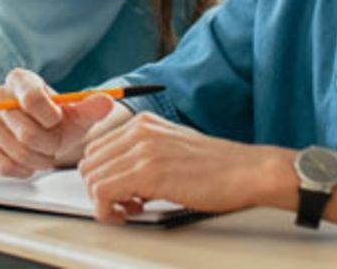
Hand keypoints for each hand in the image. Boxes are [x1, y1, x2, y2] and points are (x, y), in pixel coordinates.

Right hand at [0, 68, 127, 176]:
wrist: (41, 135)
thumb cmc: (58, 122)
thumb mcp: (78, 113)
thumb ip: (92, 107)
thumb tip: (106, 102)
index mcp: (20, 80)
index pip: (33, 99)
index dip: (51, 118)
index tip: (58, 121)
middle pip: (27, 133)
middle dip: (49, 145)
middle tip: (54, 144)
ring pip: (17, 152)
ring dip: (38, 159)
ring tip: (43, 153)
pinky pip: (2, 165)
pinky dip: (22, 169)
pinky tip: (28, 162)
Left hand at [78, 112, 295, 223]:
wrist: (247, 171)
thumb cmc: (218, 167)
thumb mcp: (173, 147)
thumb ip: (144, 153)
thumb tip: (119, 177)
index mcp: (143, 123)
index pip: (96, 149)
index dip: (102, 176)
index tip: (120, 192)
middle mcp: (139, 131)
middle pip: (89, 164)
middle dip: (99, 189)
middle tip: (124, 204)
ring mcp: (143, 150)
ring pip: (91, 179)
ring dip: (104, 202)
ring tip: (130, 209)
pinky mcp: (148, 172)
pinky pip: (102, 194)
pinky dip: (108, 211)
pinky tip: (130, 214)